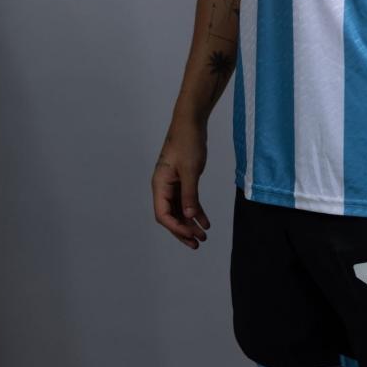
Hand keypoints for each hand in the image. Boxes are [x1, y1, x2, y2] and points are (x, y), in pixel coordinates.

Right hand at [151, 117, 210, 249]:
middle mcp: (163, 186)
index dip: (176, 228)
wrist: (191, 122)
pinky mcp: (182, 180)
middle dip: (183, 230)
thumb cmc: (188, 141)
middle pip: (170, 215)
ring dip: (190, 223)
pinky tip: (205, 221)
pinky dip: (195, 211)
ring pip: (179, 210)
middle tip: (197, 243)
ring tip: (203, 236)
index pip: (163, 214)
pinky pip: (187, 200)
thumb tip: (189, 217)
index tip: (191, 235)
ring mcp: (172, 184)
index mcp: (160, 184)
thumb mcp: (190, 170)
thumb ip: (189, 194)